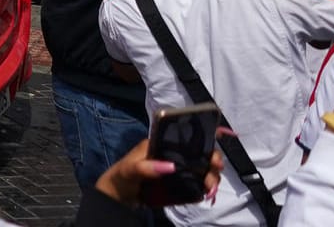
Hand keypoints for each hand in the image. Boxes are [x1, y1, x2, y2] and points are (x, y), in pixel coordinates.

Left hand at [93, 137, 221, 207]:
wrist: (119, 196)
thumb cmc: (121, 177)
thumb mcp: (129, 170)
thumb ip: (144, 167)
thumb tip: (169, 166)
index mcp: (159, 145)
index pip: (184, 138)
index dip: (203, 140)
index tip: (213, 151)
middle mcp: (170, 155)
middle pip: (198, 154)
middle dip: (211, 161)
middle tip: (215, 170)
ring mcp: (176, 169)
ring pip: (200, 168)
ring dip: (210, 176)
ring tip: (209, 186)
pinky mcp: (178, 183)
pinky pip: (196, 183)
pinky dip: (204, 187)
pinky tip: (205, 192)